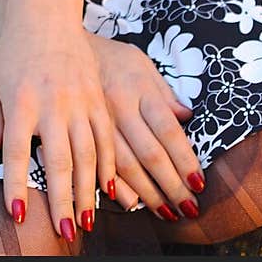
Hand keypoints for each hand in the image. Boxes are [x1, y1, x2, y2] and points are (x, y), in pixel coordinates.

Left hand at [0, 9, 115, 240]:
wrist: (45, 16)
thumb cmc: (12, 51)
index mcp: (21, 101)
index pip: (18, 151)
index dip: (17, 185)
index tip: (18, 215)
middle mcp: (52, 103)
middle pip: (60, 160)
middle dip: (62, 200)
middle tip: (65, 232)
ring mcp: (79, 101)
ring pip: (89, 154)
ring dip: (88, 191)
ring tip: (87, 221)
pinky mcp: (97, 98)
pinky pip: (107, 138)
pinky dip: (110, 166)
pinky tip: (110, 189)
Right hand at [86, 32, 205, 221]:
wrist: (61, 49)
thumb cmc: (111, 58)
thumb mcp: (141, 63)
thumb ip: (165, 92)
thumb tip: (187, 117)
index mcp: (139, 88)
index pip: (168, 129)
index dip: (185, 159)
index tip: (199, 183)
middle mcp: (119, 107)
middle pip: (149, 153)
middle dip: (172, 185)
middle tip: (190, 208)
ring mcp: (98, 122)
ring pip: (126, 165)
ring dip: (148, 194)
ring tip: (167, 213)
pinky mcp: (82, 133)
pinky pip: (100, 165)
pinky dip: (117, 188)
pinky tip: (132, 204)